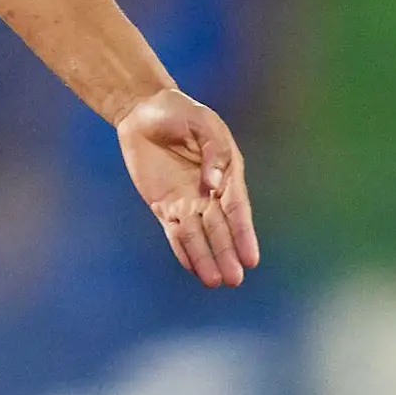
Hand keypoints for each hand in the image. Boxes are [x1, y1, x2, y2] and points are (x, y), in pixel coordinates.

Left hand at [116, 88, 260, 289]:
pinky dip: (183, 251)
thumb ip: (213, 152)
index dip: (244, 234)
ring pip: (198, 236)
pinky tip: (194, 269)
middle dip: (227, 253)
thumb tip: (213, 185)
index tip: (251, 258)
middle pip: (220, 229)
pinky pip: (175, 233)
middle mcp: (210, 193)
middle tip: (235, 279)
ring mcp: (187, 201)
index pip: (237, 209)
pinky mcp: (165, 206)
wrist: (145, 112)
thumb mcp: (202, 123)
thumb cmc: (179, 112)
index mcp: (227, 172)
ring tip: (214, 282)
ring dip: (206, 259)